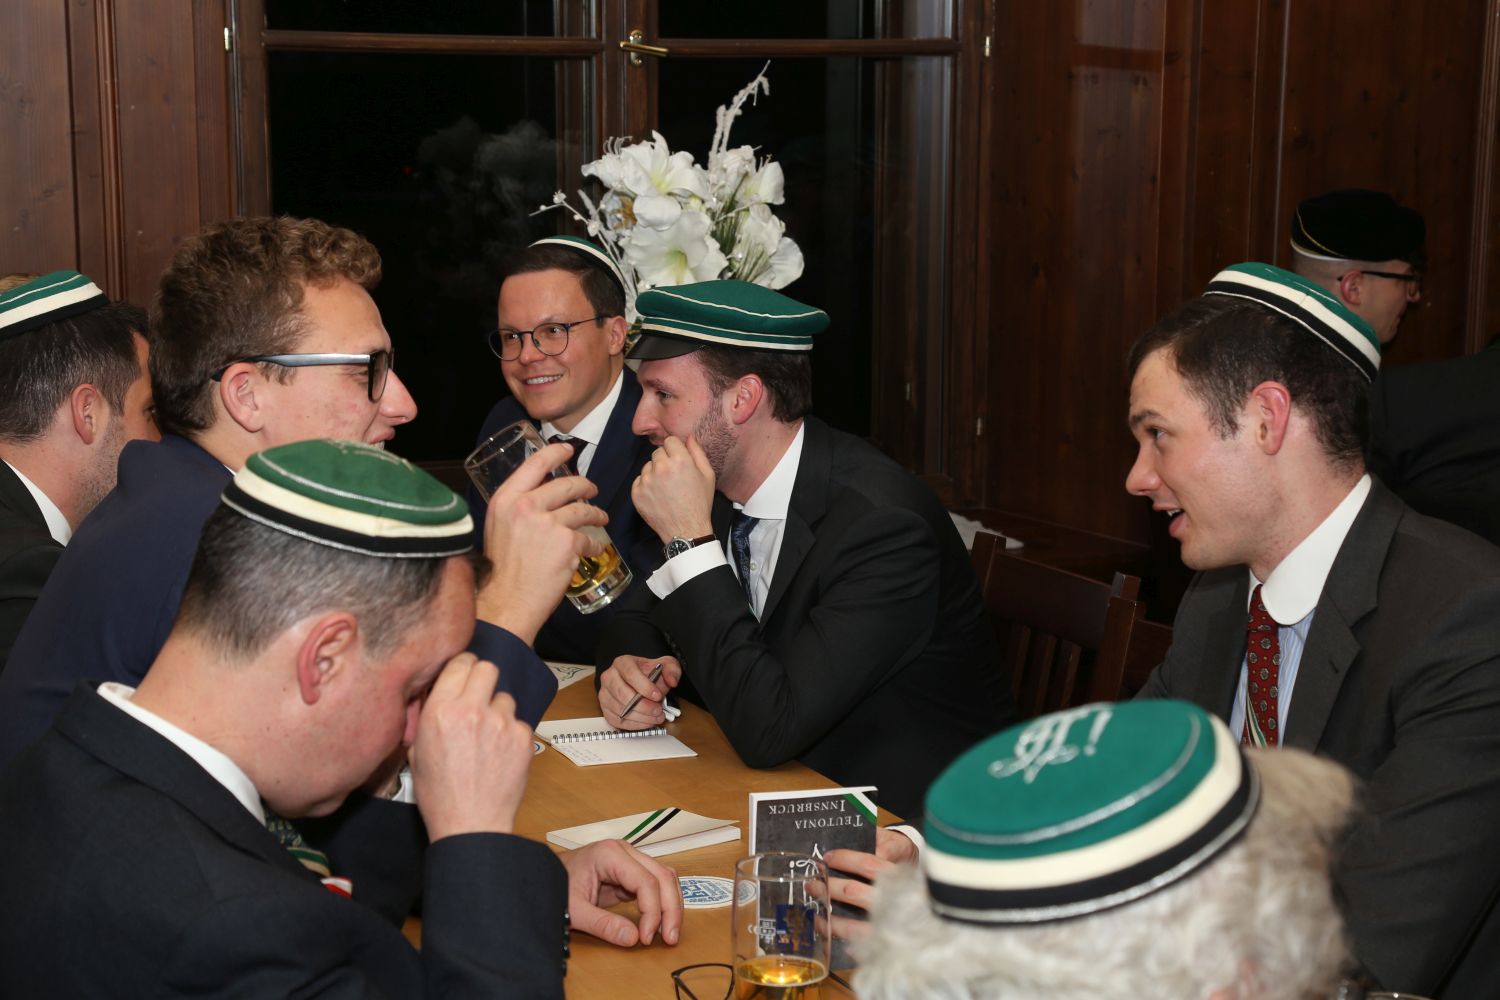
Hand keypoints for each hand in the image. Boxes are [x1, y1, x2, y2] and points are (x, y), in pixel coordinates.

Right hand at [408, 653, 534, 840]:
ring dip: (497, 710)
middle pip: (488, 668)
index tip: (463, 676)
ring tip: (486, 737)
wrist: (471, 825)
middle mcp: (473, 710)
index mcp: (441, 710)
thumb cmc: (440, 794)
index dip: (462, 668)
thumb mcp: (417, 751)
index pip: (460, 662)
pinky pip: (518, 722)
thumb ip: (429, 715)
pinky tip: (499, 753)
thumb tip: (439, 693)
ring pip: (505, 697)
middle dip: (482, 680)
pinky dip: (511, 733)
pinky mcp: (523, 737)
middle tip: (477, 698)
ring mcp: (501, 722)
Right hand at [476, 441, 607, 643]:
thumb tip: (539, 495)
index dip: (556, 453)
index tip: (568, 449)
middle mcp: (526, 506)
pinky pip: (588, 539)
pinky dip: (593, 545)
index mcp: (506, 499)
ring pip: (582, 510)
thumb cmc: (502, 569)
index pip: (535, 464)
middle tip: (592, 490)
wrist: (507, 600)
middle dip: (585, 486)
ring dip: (595, 514)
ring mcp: (548, 523)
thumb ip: (517, 508)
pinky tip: (593, 549)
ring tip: (600, 518)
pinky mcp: (567, 543)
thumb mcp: (499, 526)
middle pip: (566, 484)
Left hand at [562, 839, 682, 947]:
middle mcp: (624, 851)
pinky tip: (659, 923)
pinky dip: (661, 903)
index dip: (652, 910)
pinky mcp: (630, 871)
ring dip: (670, 905)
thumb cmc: (555, 885)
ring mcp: (629, 858)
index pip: (646, 880)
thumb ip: (602, 925)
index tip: (646, 937)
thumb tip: (633, 939)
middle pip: (662, 875)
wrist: (542, 877)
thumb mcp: (574, 910)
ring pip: (664, 877)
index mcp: (610, 854)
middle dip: (670, 908)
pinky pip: (655, 884)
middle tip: (670, 938)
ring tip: (668, 933)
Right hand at [598, 655, 681, 727]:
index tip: (658, 696)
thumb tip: (672, 681)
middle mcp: (609, 677)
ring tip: (656, 717)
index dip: (644, 687)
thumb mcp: (666, 665)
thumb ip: (672, 669)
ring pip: (620, 710)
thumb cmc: (650, 673)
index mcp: (623, 663)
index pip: (630, 674)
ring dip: (641, 717)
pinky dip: (634, 724)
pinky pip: (617, 721)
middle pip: (623, 694)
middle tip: (658, 710)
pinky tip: (647, 722)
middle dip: (644, 706)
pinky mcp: (605, 709)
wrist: (641, 682)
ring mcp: (605, 694)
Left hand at [632, 435, 715, 543]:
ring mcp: (646, 480)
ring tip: (666, 488)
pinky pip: (639, 480)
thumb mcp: (708, 475)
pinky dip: (646, 485)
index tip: (679, 460)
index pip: (670, 441)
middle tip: (674, 476)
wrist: (686, 530)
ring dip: (655, 472)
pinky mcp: (636, 493)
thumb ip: (698, 452)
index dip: (676, 450)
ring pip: (647, 466)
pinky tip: (657, 495)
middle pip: (657, 452)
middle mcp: (660, 467)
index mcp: (680, 460)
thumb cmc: (700, 503)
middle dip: (665, 460)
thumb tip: (689, 437)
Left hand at [823, 828, 919, 941]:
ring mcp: (890, 922)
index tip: (827, 858)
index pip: (868, 864)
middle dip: (829, 888)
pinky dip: (842, 937)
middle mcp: (894, 899)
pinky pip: (860, 943)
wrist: (929, 886)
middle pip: (854, 892)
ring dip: (829, 916)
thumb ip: (876, 838)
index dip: (845, 860)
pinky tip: (827, 929)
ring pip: (854, 924)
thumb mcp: (894, 843)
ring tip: (815, 909)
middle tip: (812, 884)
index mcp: (897, 873)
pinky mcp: (886, 939)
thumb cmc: (902, 861)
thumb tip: (850, 831)